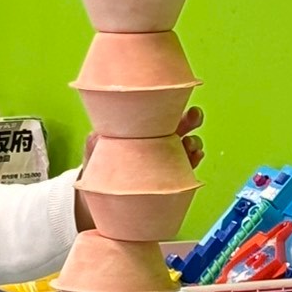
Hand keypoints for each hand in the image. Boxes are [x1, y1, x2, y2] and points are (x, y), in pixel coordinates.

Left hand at [81, 106, 205, 172]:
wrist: (102, 189)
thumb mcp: (95, 148)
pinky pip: (188, 166)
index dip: (174, 105)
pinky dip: (195, 159)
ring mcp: (167, 155)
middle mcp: (159, 138)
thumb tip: (96, 134)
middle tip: (194, 117)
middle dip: (192, 118)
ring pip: (189, 143)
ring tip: (190, 146)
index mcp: (144, 126)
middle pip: (182, 123)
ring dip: (194, 141)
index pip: (161, 112)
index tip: (180, 102)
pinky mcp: (173, 173)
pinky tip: (196, 157)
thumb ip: (96, 140)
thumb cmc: (100, 162)